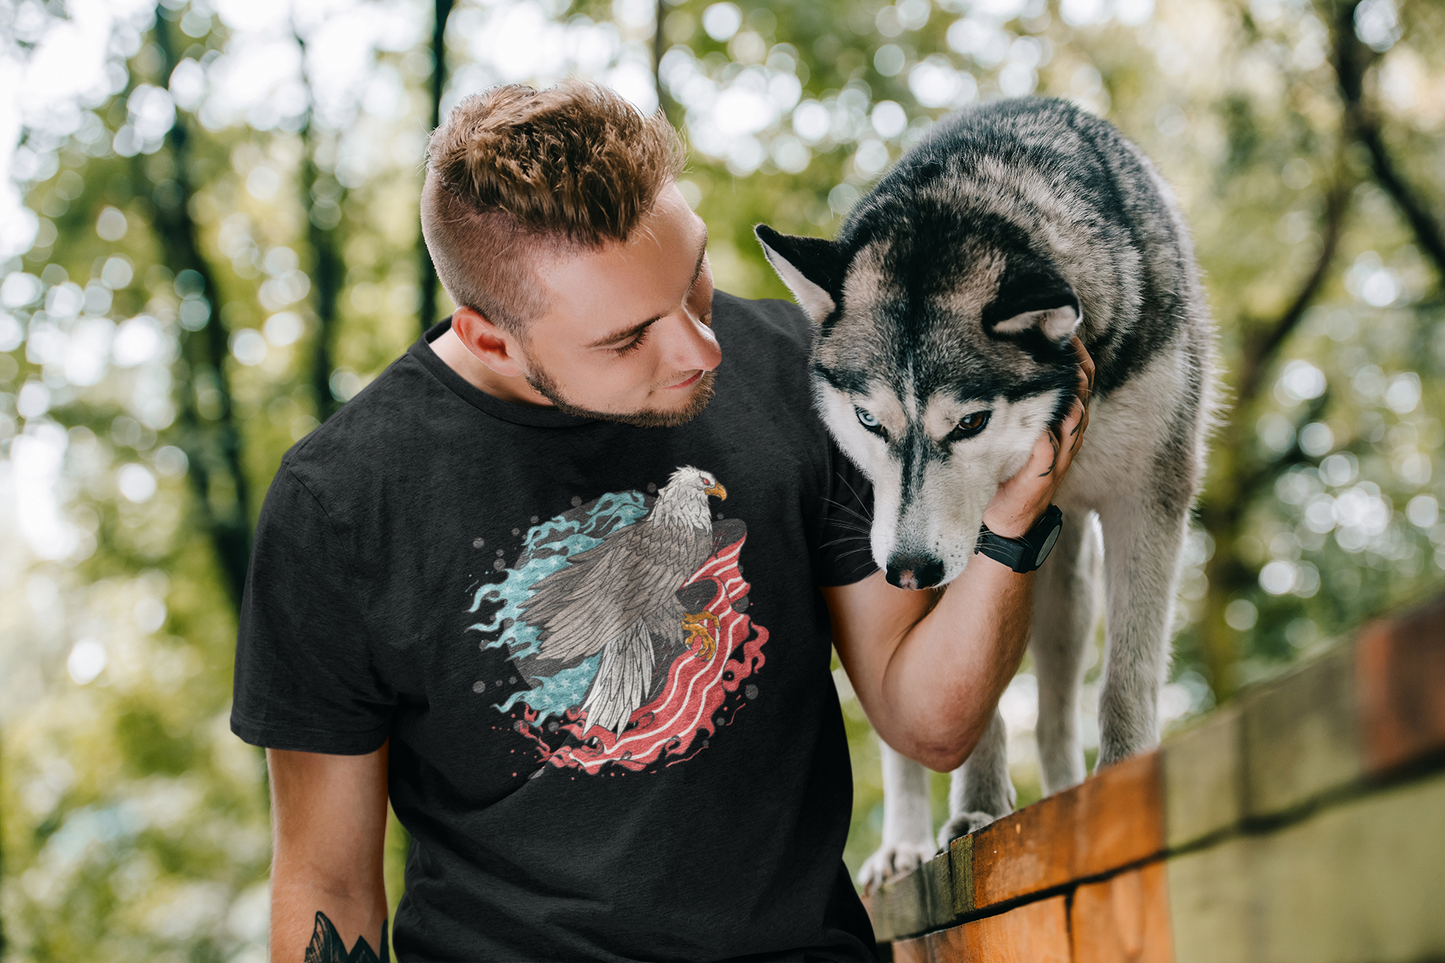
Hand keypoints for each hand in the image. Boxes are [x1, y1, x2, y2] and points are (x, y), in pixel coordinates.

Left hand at [981, 337, 1094, 538]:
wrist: (1010, 519)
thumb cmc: (1014, 472)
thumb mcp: (1024, 433)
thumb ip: (1028, 406)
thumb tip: (1014, 369)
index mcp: (1066, 424)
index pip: (1084, 381)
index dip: (1078, 356)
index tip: (1063, 333)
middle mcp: (1069, 437)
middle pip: (1083, 393)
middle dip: (1076, 365)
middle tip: (1060, 340)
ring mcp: (1058, 455)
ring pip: (1074, 417)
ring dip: (1068, 394)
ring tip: (1060, 370)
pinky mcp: (1041, 473)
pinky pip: (1049, 447)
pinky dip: (1047, 433)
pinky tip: (1042, 420)